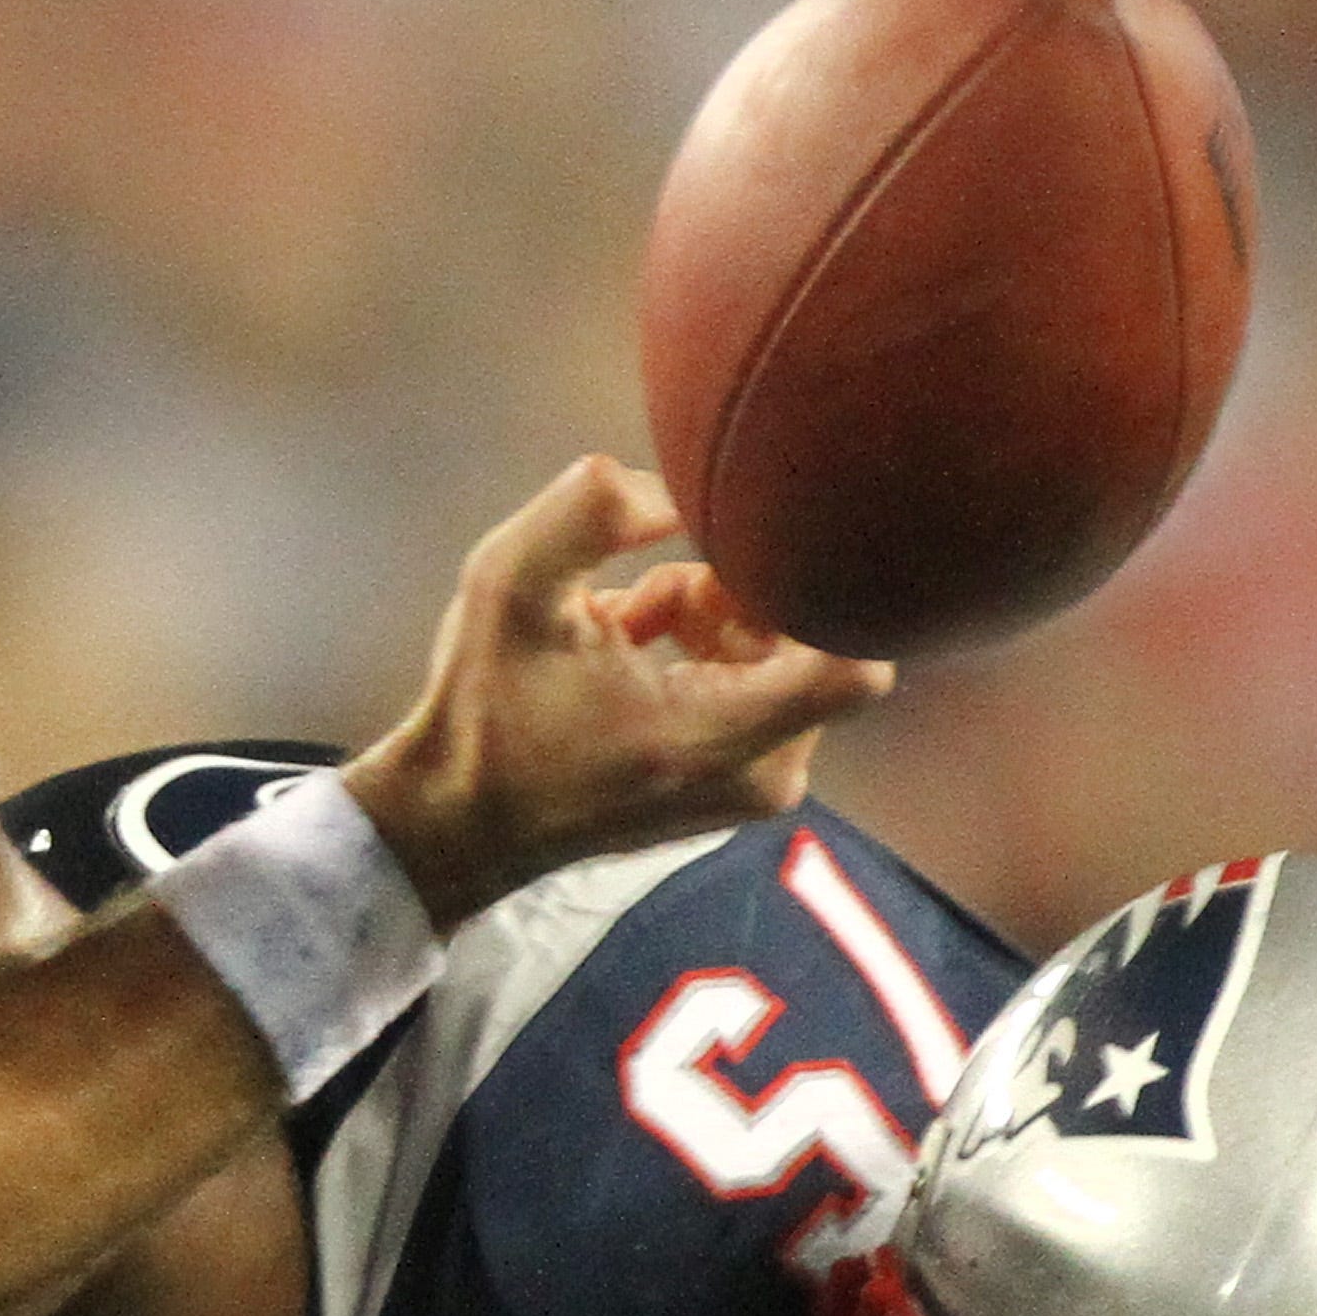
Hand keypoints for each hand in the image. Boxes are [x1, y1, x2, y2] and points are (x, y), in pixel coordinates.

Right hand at [337, 461, 891, 933]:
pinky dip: (712, 653)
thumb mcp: (508, 581)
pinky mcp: (745, 786)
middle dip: (745, 594)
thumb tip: (679, 491)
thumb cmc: (485, 707)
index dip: (823, 588)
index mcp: (712, 735)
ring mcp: (759, 787)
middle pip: (814, 641)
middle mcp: (759, 773)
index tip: (758, 553)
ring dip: (718, 619)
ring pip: (788, 658)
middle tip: (656, 589)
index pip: (853, 661)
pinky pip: (768, 690)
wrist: (463, 824)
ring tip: (632, 620)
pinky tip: (637, 650)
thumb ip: (594, 510)